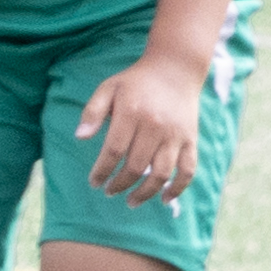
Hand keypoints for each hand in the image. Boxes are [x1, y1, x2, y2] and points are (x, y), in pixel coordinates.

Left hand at [82, 50, 202, 205]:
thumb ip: (92, 112)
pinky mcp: (191, 140)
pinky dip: (178, 188)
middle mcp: (155, 126)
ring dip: (145, 193)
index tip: (94, 182)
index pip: (114, 151)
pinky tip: (164, 199)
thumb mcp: (108, 88)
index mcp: (132, 112)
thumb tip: (80, 137)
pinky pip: (187, 170)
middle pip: (136, 166)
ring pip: (161, 173)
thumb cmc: (135, 82)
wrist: (174, 69)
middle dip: (120, 184)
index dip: (102, 171)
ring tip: (131, 201)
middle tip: (109, 192)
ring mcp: (175, 135)